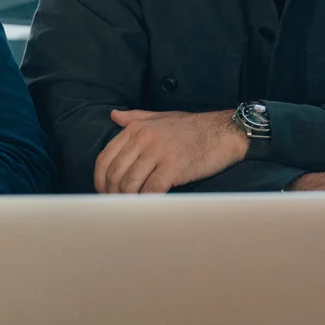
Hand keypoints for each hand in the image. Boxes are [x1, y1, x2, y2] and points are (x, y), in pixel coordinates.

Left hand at [95, 108, 248, 193]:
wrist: (224, 131)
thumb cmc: (192, 127)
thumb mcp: (160, 116)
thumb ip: (135, 117)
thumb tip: (113, 115)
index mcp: (136, 128)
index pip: (105, 158)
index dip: (100, 180)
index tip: (103, 192)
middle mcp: (144, 138)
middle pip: (115, 173)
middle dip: (112, 194)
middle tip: (115, 205)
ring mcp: (158, 152)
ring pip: (130, 184)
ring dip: (127, 200)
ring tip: (129, 209)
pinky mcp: (173, 167)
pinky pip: (151, 190)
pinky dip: (145, 202)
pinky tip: (146, 207)